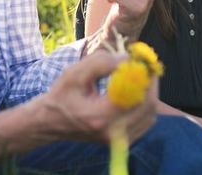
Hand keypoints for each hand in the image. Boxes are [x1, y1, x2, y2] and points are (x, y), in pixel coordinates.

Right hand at [38, 52, 157, 142]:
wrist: (51, 123)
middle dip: (150, 81)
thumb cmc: (61, 95)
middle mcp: (112, 133)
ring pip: (150, 114)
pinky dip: (146, 104)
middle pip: (148, 106)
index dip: (143, 75)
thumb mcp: (74, 73)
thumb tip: (128, 60)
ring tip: (139, 75)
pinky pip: (145, 121)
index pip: (135, 96)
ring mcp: (119, 140)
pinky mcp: (123, 142)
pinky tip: (136, 91)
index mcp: (99, 117)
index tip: (140, 59)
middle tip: (144, 65)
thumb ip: (101, 63)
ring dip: (149, 92)